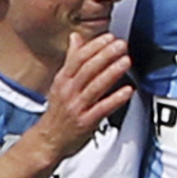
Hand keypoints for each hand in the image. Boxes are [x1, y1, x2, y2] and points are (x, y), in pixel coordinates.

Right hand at [36, 31, 135, 157]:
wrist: (48, 140)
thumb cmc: (58, 110)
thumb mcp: (61, 82)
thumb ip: (71, 59)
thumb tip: (76, 37)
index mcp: (63, 80)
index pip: (78, 58)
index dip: (95, 46)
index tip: (109, 37)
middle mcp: (68, 91)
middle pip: (87, 69)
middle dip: (105, 55)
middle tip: (121, 45)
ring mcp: (77, 107)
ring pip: (95, 87)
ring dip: (111, 73)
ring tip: (126, 61)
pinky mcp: (85, 122)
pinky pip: (102, 109)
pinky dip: (115, 99)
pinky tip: (128, 91)